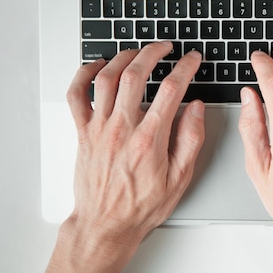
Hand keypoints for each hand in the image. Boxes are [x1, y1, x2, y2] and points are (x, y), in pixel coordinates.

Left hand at [43, 42, 204, 272]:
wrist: (106, 226)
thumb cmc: (141, 206)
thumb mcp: (180, 179)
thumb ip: (190, 140)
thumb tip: (196, 109)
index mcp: (149, 139)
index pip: (171, 90)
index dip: (185, 67)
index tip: (192, 60)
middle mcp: (122, 129)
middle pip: (136, 74)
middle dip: (153, 52)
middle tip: (166, 47)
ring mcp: (99, 128)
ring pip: (107, 78)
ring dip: (124, 57)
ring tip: (138, 51)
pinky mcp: (83, 132)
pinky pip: (76, 95)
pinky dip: (84, 74)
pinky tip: (97, 66)